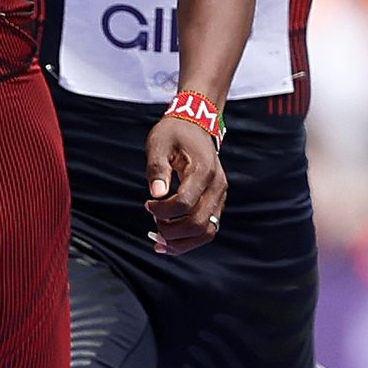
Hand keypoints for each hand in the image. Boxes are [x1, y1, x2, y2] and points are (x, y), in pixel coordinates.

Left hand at [142, 116, 229, 254]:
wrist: (195, 125)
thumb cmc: (174, 134)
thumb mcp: (158, 144)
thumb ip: (157, 169)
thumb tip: (156, 194)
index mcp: (203, 170)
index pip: (184, 203)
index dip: (162, 210)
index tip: (147, 204)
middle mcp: (217, 186)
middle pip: (199, 223)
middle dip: (171, 231)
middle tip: (153, 224)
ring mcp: (220, 196)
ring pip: (208, 232)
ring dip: (182, 242)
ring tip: (160, 242)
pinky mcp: (217, 202)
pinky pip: (208, 228)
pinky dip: (190, 239)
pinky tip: (170, 242)